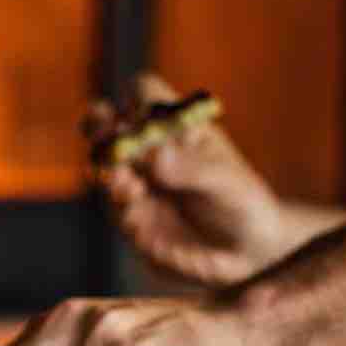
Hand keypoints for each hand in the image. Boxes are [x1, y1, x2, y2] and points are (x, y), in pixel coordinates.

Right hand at [88, 74, 287, 286]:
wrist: (246, 252)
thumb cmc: (243, 203)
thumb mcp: (226, 183)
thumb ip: (191, 169)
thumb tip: (156, 155)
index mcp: (175, 126)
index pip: (144, 93)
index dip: (135, 101)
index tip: (142, 121)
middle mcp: (150, 151)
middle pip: (107, 123)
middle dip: (99, 126)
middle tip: (104, 138)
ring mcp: (137, 182)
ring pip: (105, 165)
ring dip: (109, 169)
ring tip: (128, 185)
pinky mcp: (132, 216)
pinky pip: (113, 205)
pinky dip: (118, 204)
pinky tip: (136, 210)